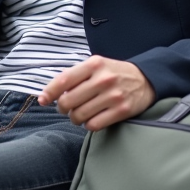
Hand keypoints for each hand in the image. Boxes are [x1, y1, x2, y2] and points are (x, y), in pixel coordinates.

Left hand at [38, 55, 154, 130]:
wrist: (146, 80)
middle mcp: (103, 79)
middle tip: (66, 108)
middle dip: (62, 108)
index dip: (49, 92)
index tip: (43, 100)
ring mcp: (113, 96)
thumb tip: (48, 93)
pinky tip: (92, 119)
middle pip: (68, 101)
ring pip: (79, 115)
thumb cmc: (114, 73)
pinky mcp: (122, 111)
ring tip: (79, 114)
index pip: (64, 80)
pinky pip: (94, 125)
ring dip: (75, 118)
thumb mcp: (96, 66)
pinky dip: (88, 125)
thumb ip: (74, 76)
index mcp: (94, 64)